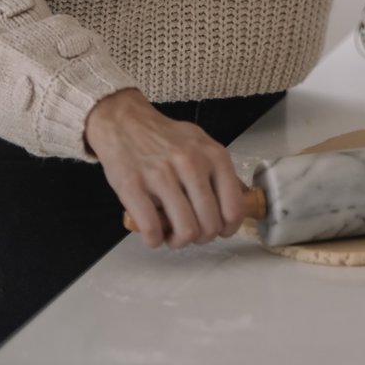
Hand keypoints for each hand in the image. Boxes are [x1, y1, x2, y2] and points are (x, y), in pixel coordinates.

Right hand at [84, 88, 250, 249]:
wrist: (124, 121)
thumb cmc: (164, 137)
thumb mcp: (201, 143)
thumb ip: (219, 171)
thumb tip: (240, 200)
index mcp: (213, 155)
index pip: (234, 209)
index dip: (227, 229)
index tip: (218, 231)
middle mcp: (191, 164)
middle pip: (210, 225)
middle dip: (201, 238)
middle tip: (190, 231)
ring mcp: (161, 175)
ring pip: (185, 231)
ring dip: (178, 242)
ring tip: (171, 234)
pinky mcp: (133, 186)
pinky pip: (153, 230)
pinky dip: (154, 240)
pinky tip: (153, 232)